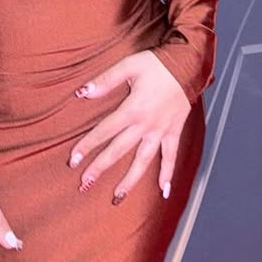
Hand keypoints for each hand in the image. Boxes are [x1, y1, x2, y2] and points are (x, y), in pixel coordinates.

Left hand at [67, 50, 190, 202]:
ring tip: (117, 197)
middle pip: (119, 150)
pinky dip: (168, 174)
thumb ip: (106, 80)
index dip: (87, 145)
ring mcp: (160, 131)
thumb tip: (83, 93)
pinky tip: (163, 192)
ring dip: (129, 180)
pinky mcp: (174, 132)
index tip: (73, 160)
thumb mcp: (128, 66)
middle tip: (84, 184)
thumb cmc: (156, 64)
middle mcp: (145, 125)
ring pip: (143, 161)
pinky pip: (170, 157)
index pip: (104, 131)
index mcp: (132, 109)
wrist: (187, 64)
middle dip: (100, 168)